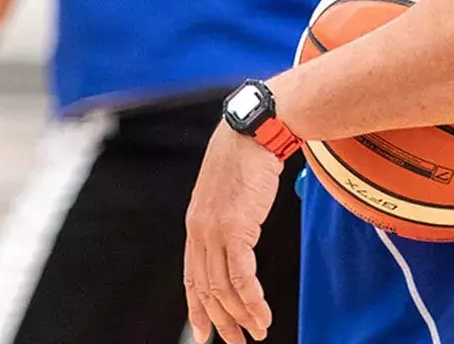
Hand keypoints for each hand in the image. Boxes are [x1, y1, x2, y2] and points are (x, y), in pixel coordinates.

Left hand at [184, 122, 284, 342]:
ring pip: (223, 288)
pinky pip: (241, 277)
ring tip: (257, 333)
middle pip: (206, 288)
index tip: (203, 330)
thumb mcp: (229, 191)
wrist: (254, 131)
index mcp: (196, 224)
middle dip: (221, 320)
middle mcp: (199, 231)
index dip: (197, 306)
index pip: (191, 275)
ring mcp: (214, 231)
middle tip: (236, 341)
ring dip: (242, 316)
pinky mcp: (235, 229)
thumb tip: (239, 230)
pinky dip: (252, 301)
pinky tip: (262, 314)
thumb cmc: (246, 157)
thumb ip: (227, 214)